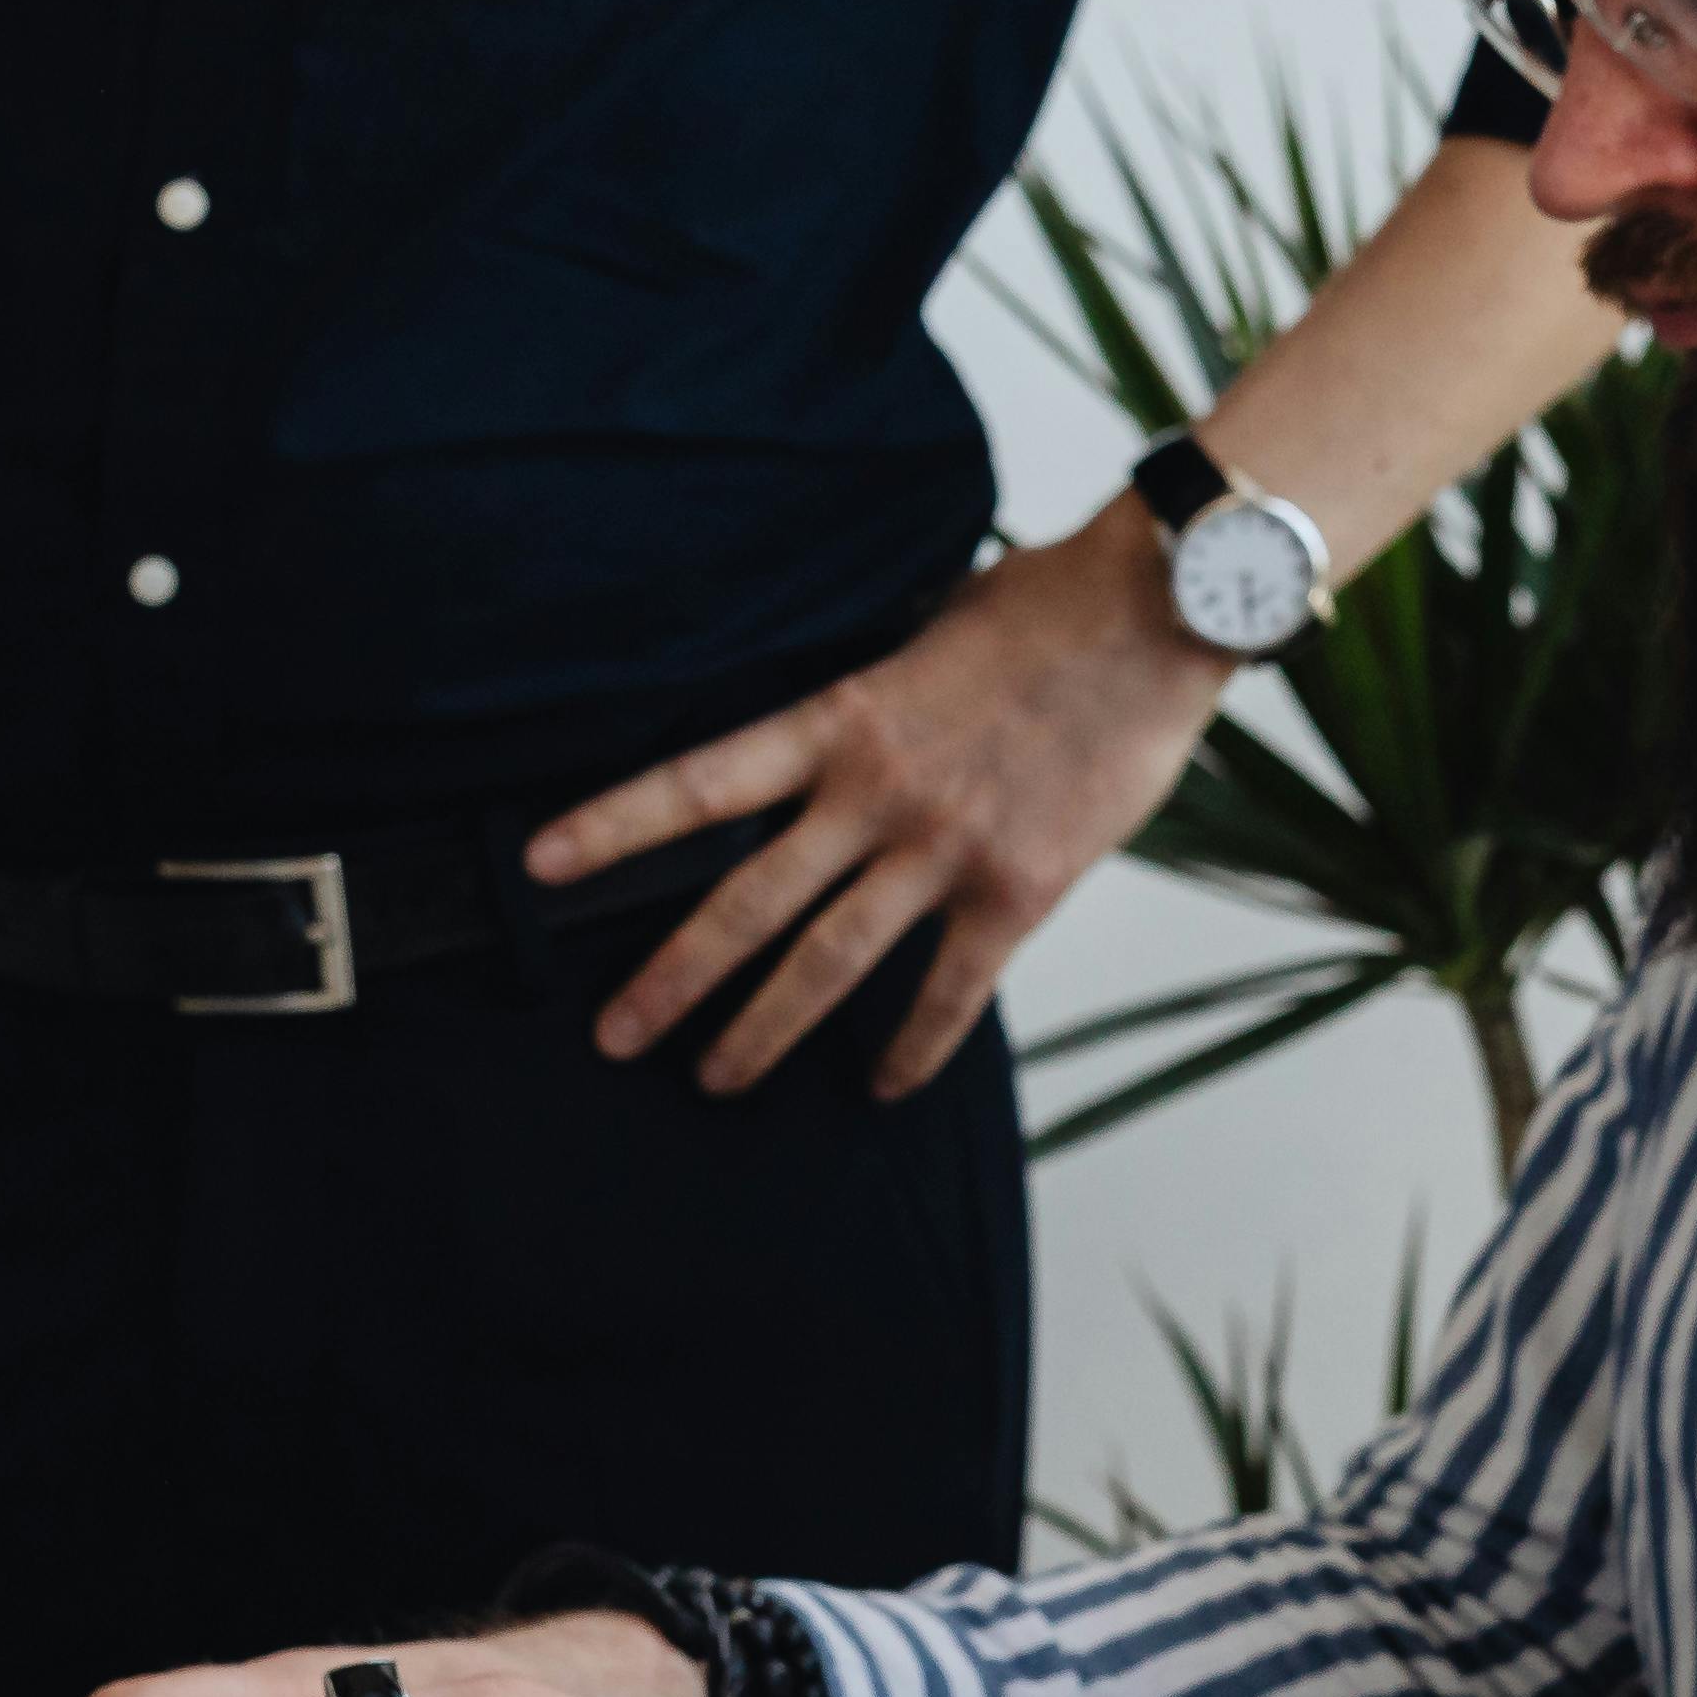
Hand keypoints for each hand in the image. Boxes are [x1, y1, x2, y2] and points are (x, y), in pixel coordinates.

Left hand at [529, 497, 1230, 1098]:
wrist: (1157, 612)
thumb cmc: (1045, 607)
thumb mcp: (922, 631)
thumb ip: (866, 698)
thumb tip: (833, 735)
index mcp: (840, 720)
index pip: (700, 782)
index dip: (613, 825)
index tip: (539, 866)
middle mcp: (877, 794)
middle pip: (748, 904)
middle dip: (672, 978)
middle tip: (614, 1037)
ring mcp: (945, 849)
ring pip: (830, 964)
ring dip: (764, 1031)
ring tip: (715, 1080)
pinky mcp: (1020, 890)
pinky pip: (950, 992)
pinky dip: (913, 1047)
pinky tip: (880, 1088)